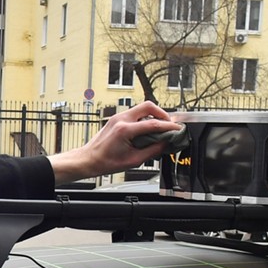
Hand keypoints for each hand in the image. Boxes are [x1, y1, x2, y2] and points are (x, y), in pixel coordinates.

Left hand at [47, 101, 178, 184]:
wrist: (89, 159)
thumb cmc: (106, 162)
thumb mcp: (133, 160)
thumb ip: (152, 151)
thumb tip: (166, 144)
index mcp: (125, 130)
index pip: (153, 124)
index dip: (168, 126)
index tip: (177, 129)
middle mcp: (121, 119)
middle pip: (148, 106)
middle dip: (162, 113)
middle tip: (169, 124)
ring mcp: (118, 117)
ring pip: (142, 108)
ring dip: (153, 115)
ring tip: (160, 128)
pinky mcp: (117, 118)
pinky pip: (135, 113)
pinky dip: (145, 118)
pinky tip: (148, 129)